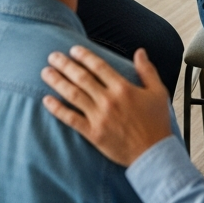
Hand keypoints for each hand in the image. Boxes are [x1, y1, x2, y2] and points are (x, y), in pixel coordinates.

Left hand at [41, 46, 171, 165]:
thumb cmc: (156, 122)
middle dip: (65, 65)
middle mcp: (109, 100)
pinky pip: (71, 119)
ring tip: (45, 72)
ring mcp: (99, 117)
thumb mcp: (158, 92)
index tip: (73, 49)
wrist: (153, 153)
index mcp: (124, 88)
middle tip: (52, 56)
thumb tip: (140, 51)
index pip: (99, 66)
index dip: (84, 56)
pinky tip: (47, 100)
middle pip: (82, 78)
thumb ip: (147, 70)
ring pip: (73, 95)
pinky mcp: (93, 133)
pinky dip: (58, 109)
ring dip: (57, 82)